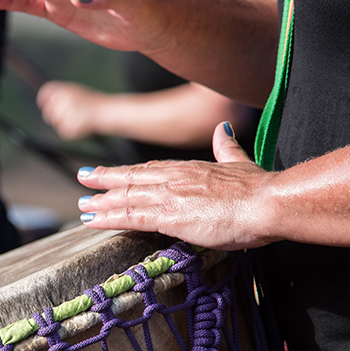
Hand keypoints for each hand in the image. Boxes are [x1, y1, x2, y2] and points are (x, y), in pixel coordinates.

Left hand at [37, 81, 104, 139]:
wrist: (105, 112)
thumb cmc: (92, 103)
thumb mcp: (75, 92)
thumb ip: (59, 94)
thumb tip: (43, 100)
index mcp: (63, 90)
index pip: (45, 93)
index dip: (44, 101)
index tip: (45, 106)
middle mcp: (63, 101)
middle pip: (48, 111)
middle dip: (54, 116)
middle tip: (66, 116)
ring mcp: (65, 114)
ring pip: (56, 123)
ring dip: (64, 124)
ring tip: (78, 119)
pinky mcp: (69, 127)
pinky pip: (64, 132)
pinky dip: (71, 132)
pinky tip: (81, 126)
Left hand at [76, 122, 274, 250]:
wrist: (266, 202)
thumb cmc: (258, 189)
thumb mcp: (240, 162)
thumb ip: (227, 147)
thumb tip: (223, 129)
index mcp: (189, 168)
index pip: (151, 169)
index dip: (129, 171)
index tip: (114, 172)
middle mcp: (174, 178)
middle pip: (131, 179)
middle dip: (105, 180)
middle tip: (83, 180)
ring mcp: (168, 196)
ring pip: (126, 197)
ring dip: (102, 202)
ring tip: (83, 206)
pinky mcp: (168, 216)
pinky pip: (131, 216)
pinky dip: (109, 218)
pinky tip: (94, 221)